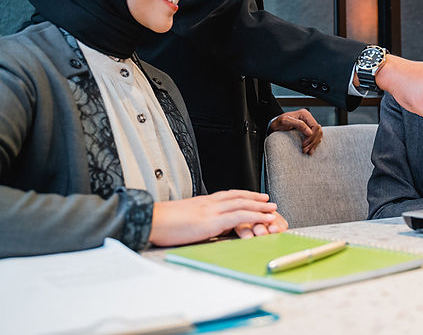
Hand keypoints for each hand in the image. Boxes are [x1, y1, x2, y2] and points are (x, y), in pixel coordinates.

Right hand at [148, 190, 278, 246]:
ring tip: (272, 208)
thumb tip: (204, 226)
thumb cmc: (162, 223)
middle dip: (255, 199)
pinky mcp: (212, 221)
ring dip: (260, 206)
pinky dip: (255, 216)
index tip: (253, 196)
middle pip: (238, 197)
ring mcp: (212, 210)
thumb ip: (196, 219)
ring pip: (243, 204)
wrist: (151, 220)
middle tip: (269, 201)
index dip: (243, 196)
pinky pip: (239, 216)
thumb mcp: (183, 218)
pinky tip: (264, 218)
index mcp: (202, 202)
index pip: (228, 195)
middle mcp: (210, 203)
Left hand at [269, 109, 322, 153]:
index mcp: (305, 114)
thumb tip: (309, 132)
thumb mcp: (285, 121)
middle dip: (312, 142)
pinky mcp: (308, 130)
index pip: (315, 126)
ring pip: (318, 135)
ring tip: (307, 151)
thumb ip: (298, 124)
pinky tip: (311, 150)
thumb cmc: (278, 122)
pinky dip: (314, 144)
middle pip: (318, 131)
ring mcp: (309, 124)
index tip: (304, 144)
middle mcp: (308, 118)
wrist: (275, 126)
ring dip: (313, 144)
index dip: (311, 136)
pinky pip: (315, 137)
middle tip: (305, 149)